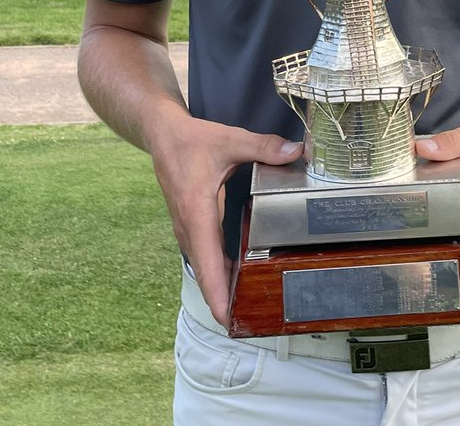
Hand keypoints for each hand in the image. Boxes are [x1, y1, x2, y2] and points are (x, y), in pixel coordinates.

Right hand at [149, 113, 301, 326]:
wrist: (163, 136)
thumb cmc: (193, 141)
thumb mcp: (231, 140)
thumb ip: (264, 147)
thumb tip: (297, 151)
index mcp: (196, 212)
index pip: (206, 262)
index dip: (216, 293)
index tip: (226, 320)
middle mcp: (188, 227)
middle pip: (206, 273)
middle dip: (224, 299)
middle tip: (251, 322)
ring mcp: (186, 229)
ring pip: (204, 267)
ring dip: (221, 287)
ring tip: (248, 307)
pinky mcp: (190, 226)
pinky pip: (203, 256)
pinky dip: (217, 271)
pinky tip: (236, 277)